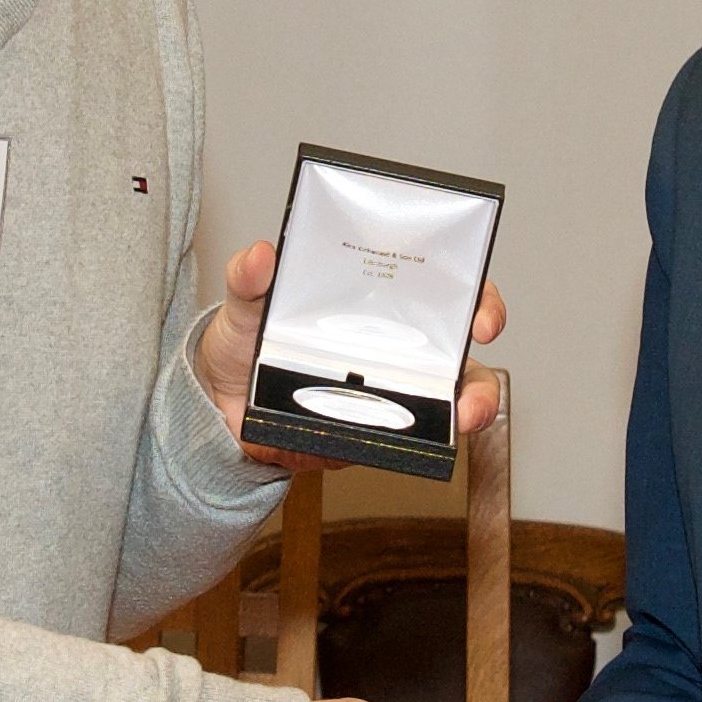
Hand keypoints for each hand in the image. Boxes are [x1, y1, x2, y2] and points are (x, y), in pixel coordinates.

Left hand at [196, 240, 507, 470]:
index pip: (443, 291)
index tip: (480, 315)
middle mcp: (395, 349)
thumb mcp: (244, 304)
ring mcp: (391, 395)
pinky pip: (410, 442)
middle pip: (462, 355)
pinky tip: (409, 441)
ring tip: (464, 418)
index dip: (475, 298)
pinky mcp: (374, 434)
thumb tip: (260, 256)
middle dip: (483, 375)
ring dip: (471, 409)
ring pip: (452, 402)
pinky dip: (422, 445)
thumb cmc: (244, 344)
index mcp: (376, 305)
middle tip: (474, 389)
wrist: (218, 409)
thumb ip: (249, 280)